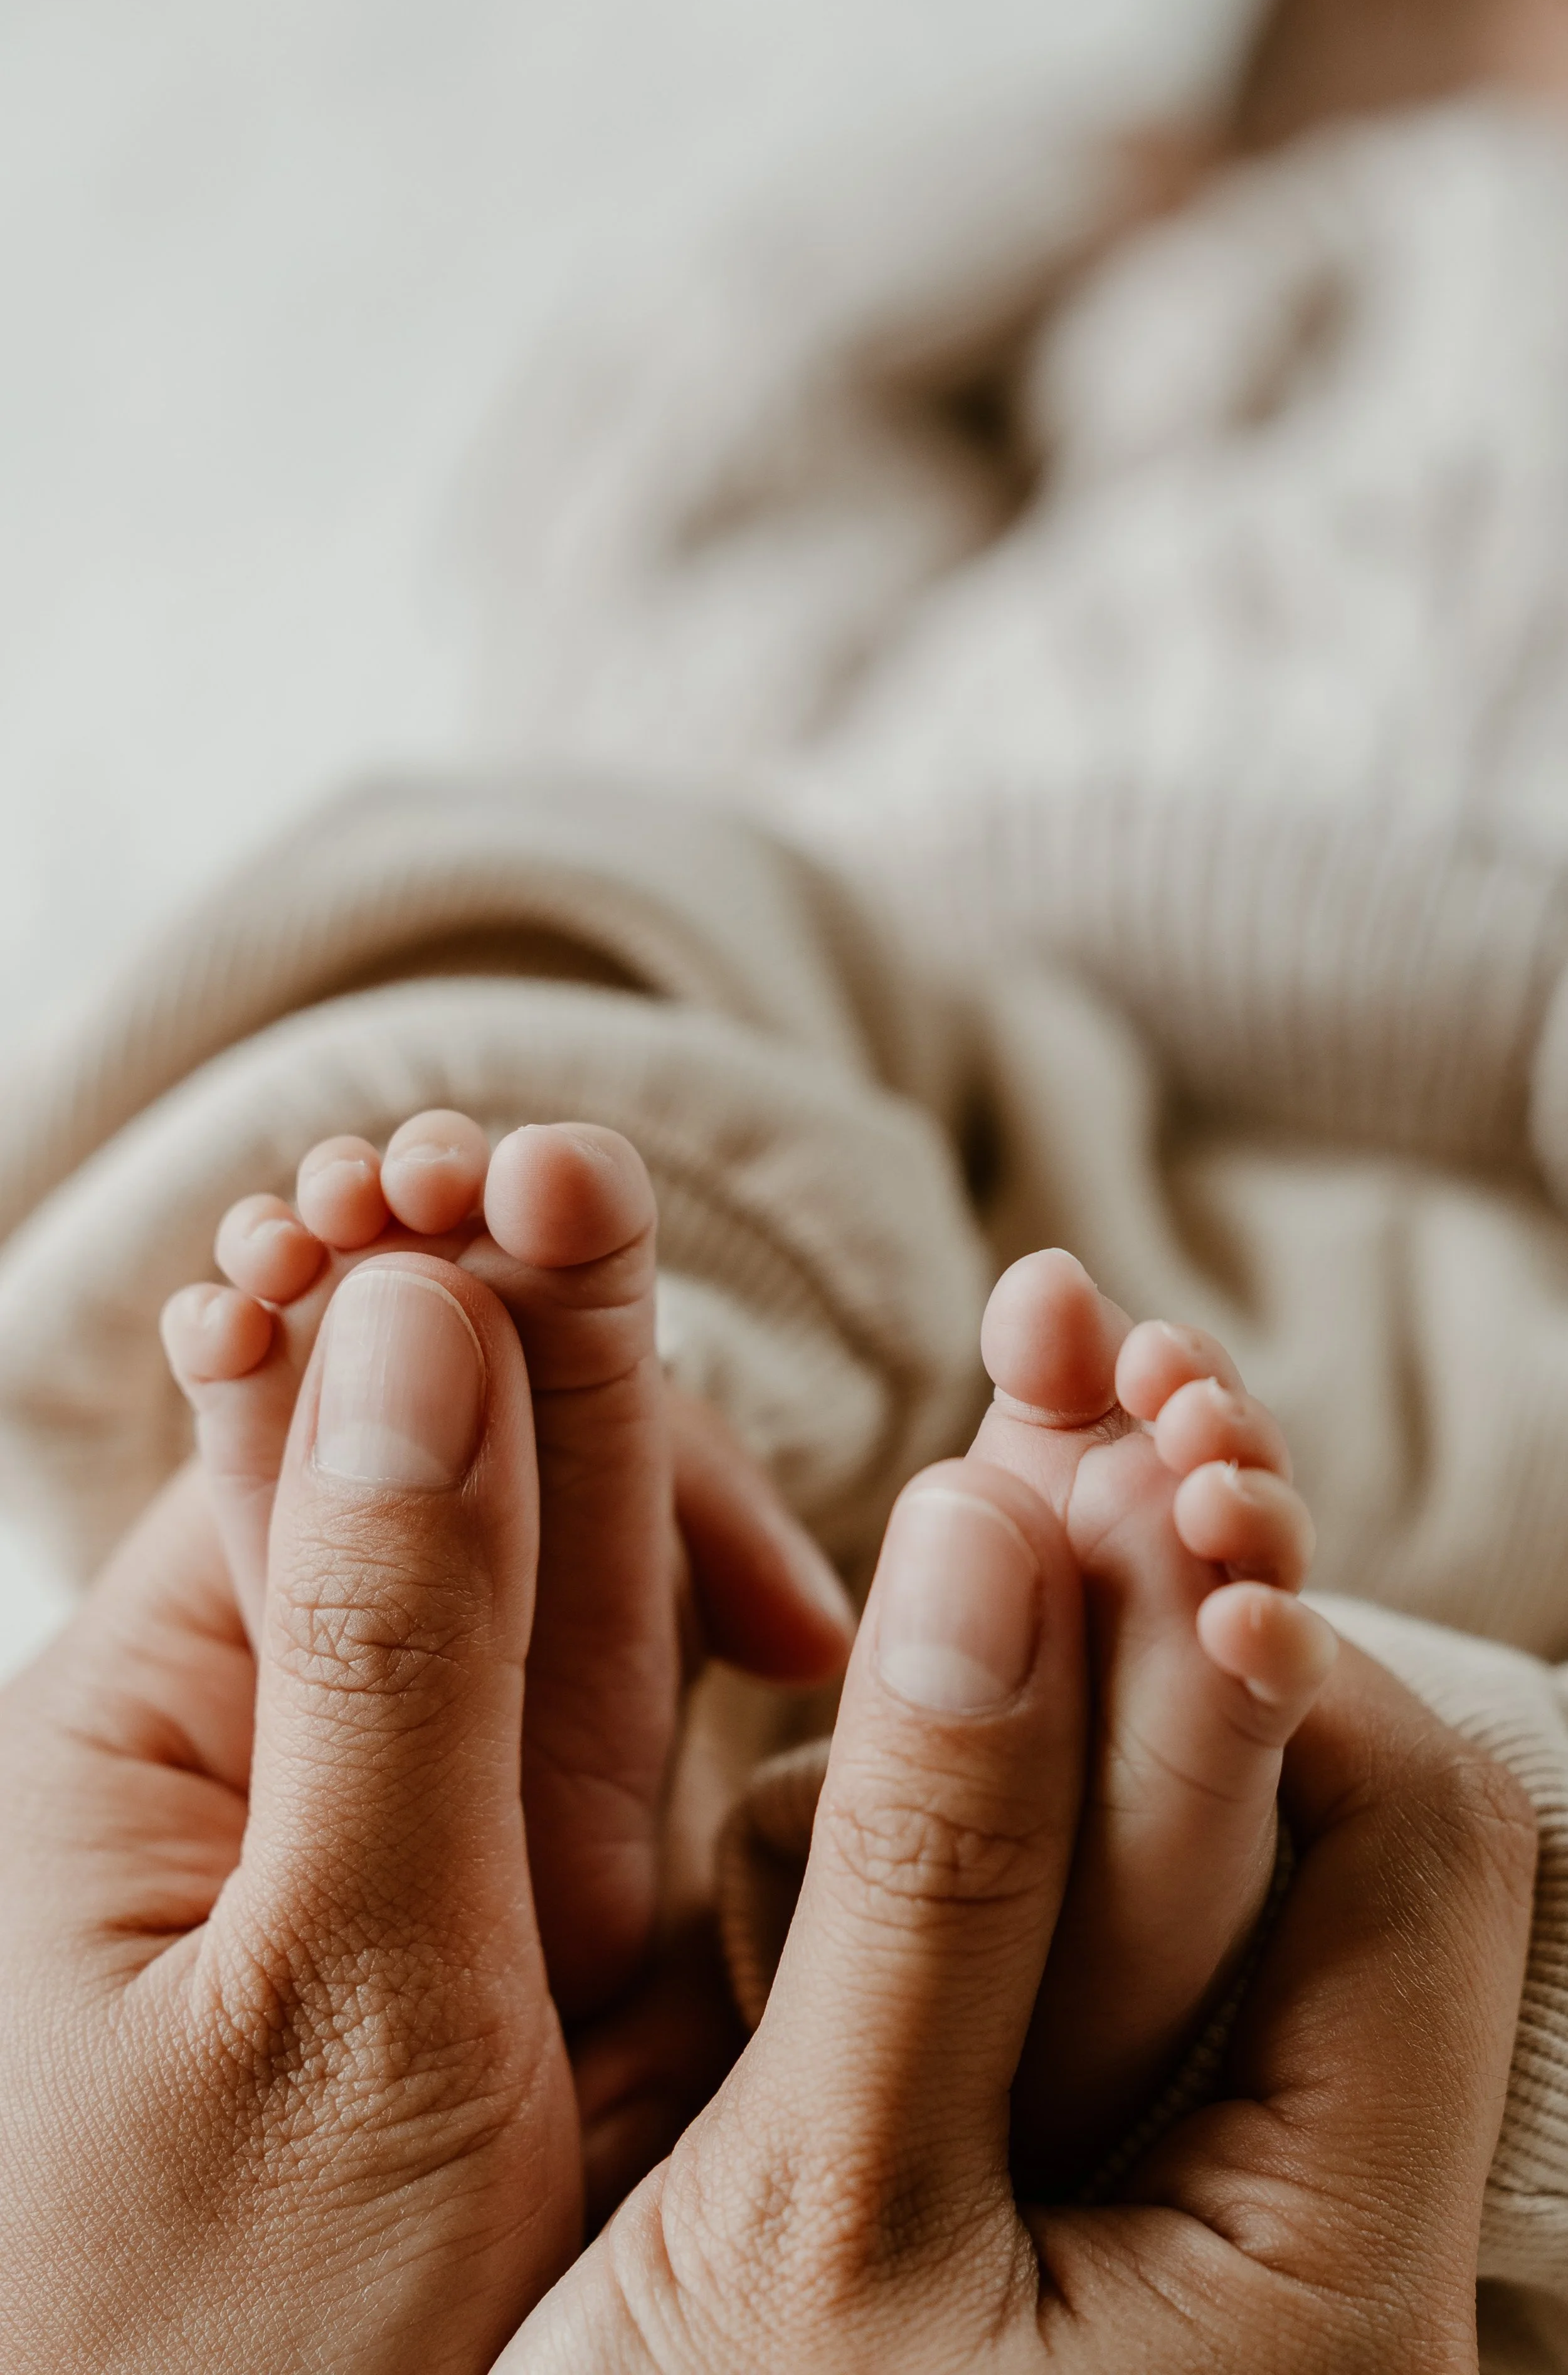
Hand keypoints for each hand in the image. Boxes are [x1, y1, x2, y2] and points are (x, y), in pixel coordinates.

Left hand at [0, 1249, 850, 2371]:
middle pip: (456, 1474)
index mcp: (169, 1723)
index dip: (427, 1292)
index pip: (322, 1423)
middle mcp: (309, 1750)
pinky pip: (639, 1741)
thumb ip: (389, 1648)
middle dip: (544, 1327)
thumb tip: (417, 1315)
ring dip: (669, 1474)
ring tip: (742, 1355)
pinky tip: (819, 1627)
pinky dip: (733, 1656)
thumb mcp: (321, 1994)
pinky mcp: (544, 1928)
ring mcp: (440, 1833)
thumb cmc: (204, 2359)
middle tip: (587, 1178)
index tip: (530, 1188)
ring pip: (572, 1598)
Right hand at [513, 1459, 1535, 2373]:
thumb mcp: (816, 2228)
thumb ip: (932, 1884)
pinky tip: (949, 1573)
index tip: (1125, 1467)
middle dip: (1185, 1550)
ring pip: (1177, 1824)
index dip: (1261, 1629)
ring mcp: (1151, 2160)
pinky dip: (1009, 1723)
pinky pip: (1066, 1895)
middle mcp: (1283, 2205)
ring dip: (1098, 1597)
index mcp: (1320, 2265)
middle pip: (1300, 1802)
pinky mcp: (1030, 2134)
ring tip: (1028, 1375)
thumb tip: (1007, 1537)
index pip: (1398, 1846)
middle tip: (1073, 1330)